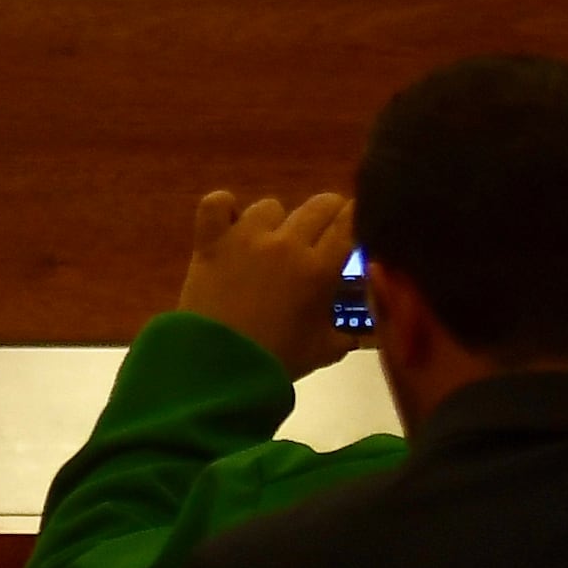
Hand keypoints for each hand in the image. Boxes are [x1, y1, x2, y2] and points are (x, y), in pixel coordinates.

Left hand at [176, 187, 359, 373]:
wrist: (222, 364)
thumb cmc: (278, 358)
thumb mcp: (324, 350)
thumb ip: (344, 335)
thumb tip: (355, 333)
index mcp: (320, 268)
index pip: (347, 224)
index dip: (355, 216)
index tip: (356, 218)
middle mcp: (286, 243)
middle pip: (317, 207)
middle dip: (328, 210)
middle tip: (325, 224)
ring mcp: (245, 237)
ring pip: (269, 206)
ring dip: (276, 220)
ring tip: (272, 239)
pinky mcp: (210, 240)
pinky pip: (216, 204)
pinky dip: (223, 208)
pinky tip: (228, 221)